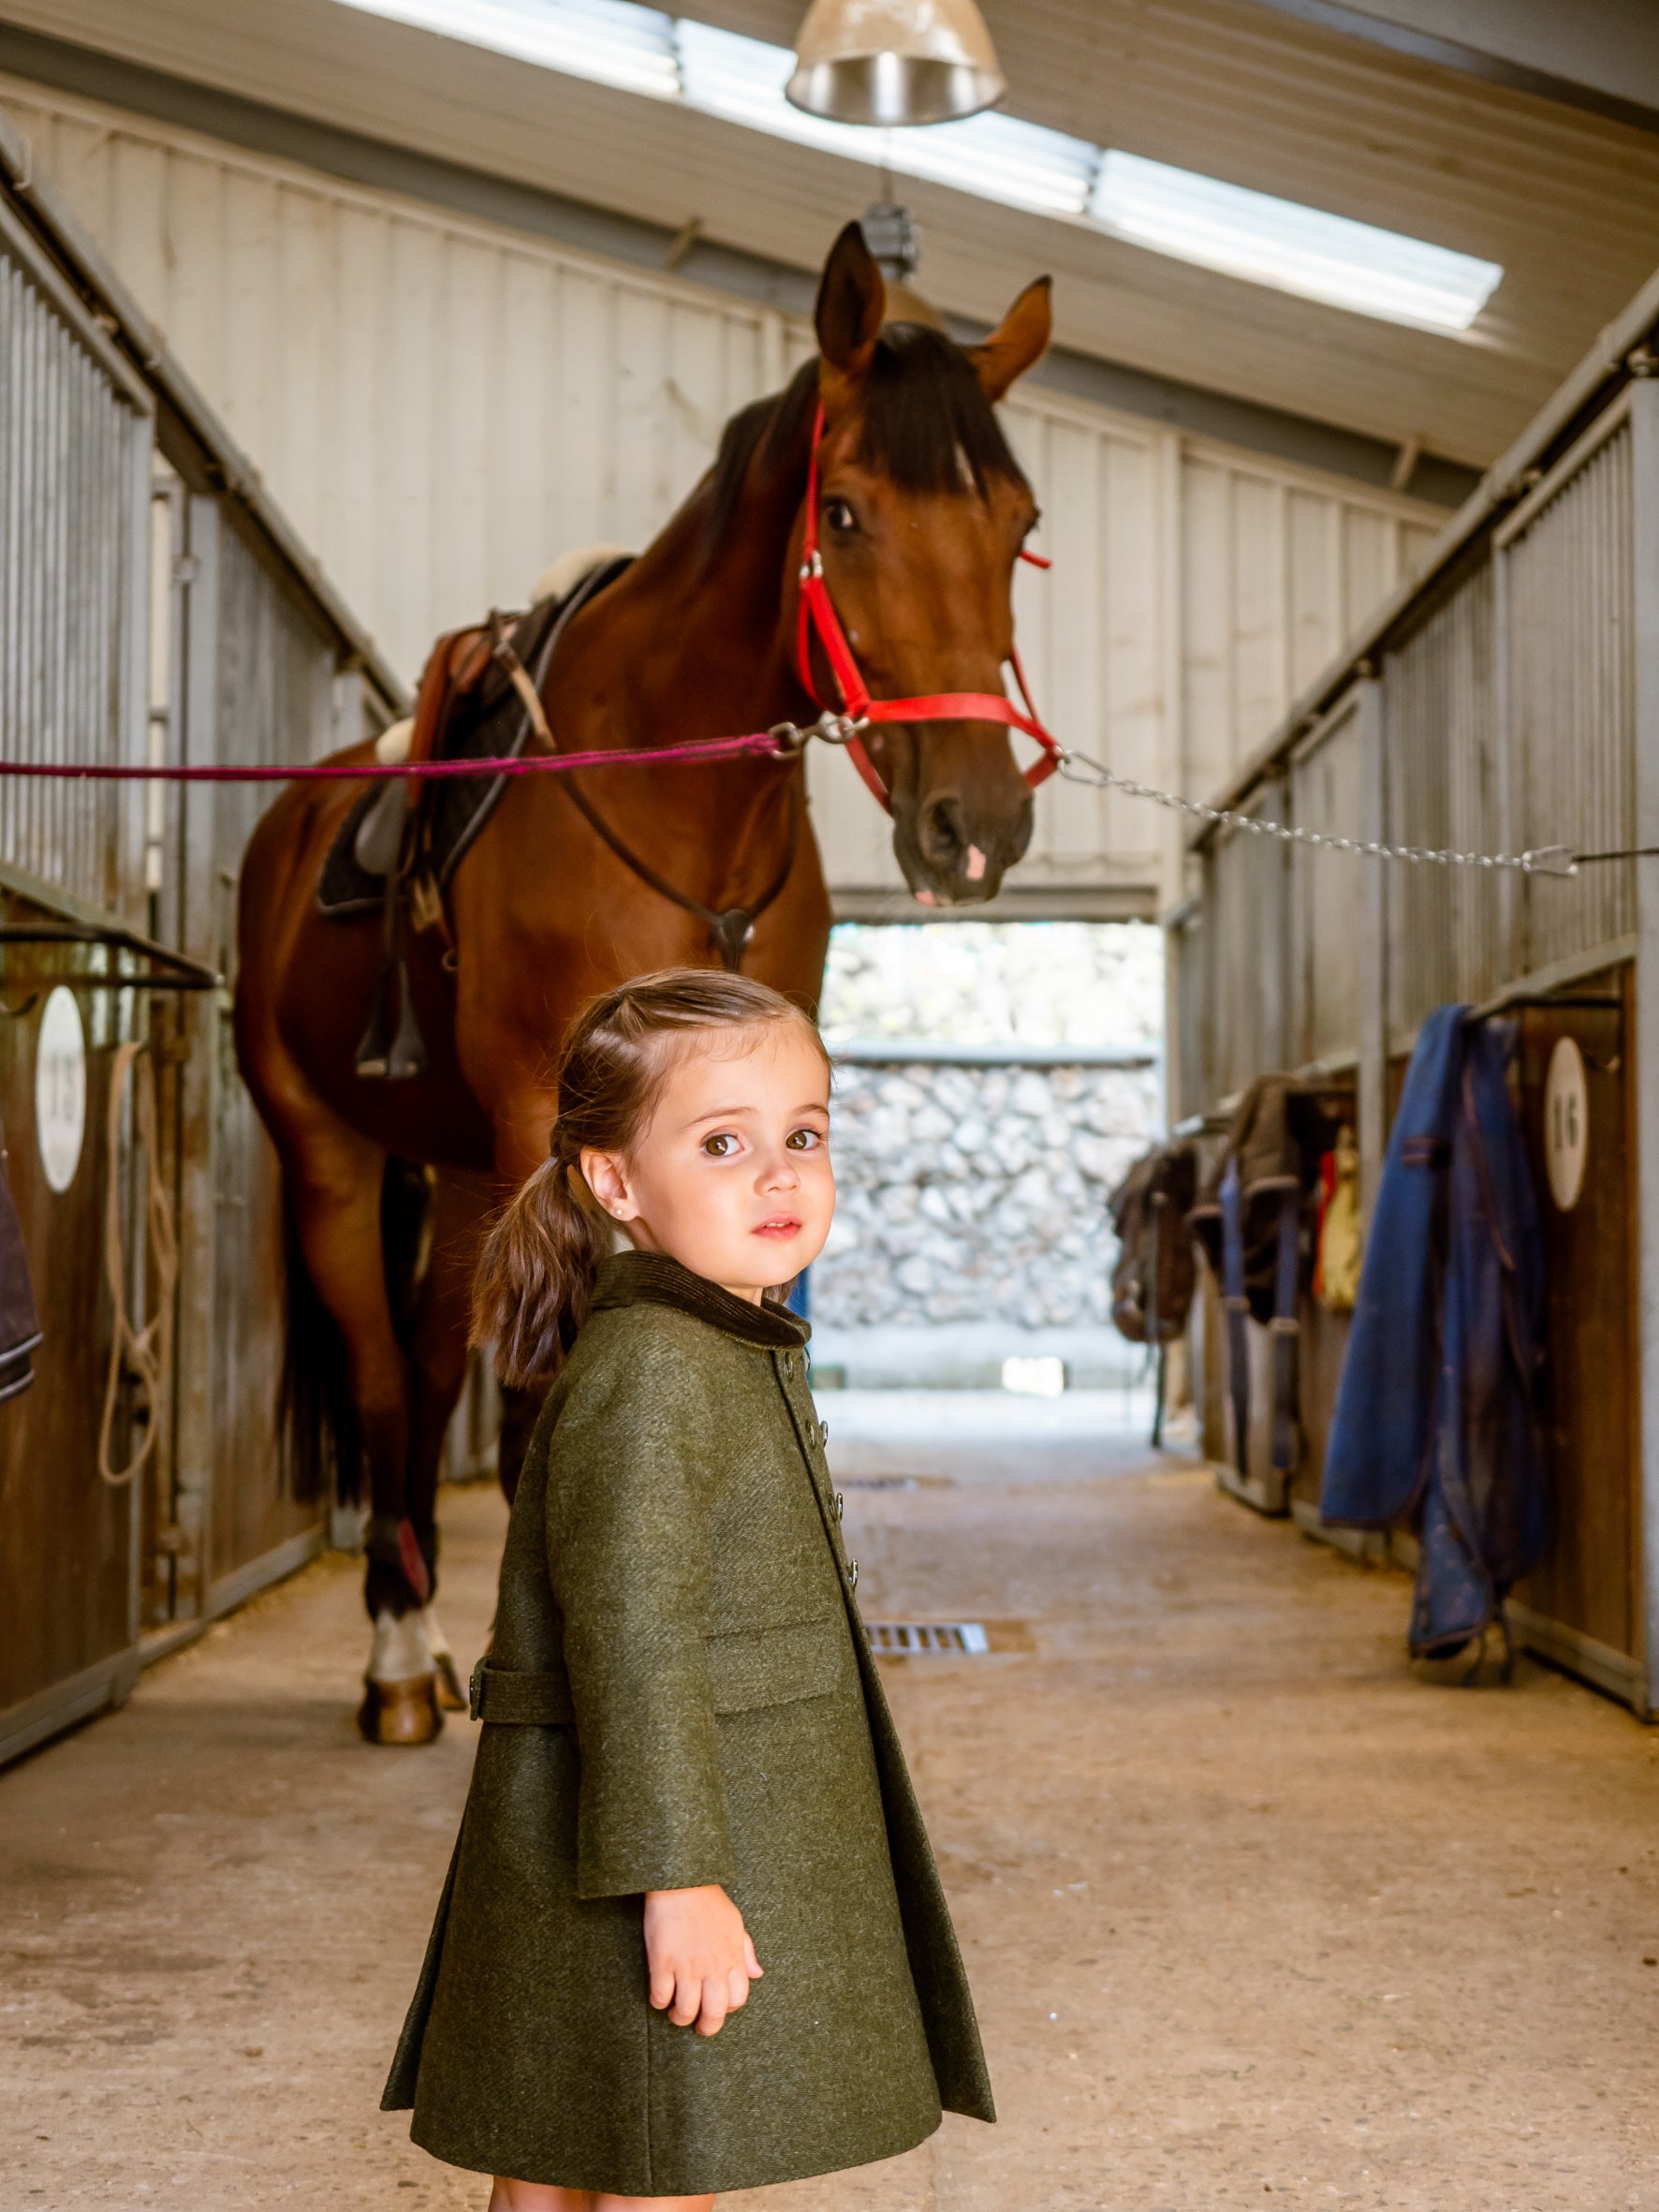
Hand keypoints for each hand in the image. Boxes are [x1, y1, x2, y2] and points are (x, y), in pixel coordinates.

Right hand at [644, 1884, 762, 2036]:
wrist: (680, 1880)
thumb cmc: (708, 1900)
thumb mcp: (735, 1922)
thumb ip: (746, 1951)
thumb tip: (757, 1974)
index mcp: (732, 1957)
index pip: (737, 1999)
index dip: (728, 2009)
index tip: (718, 2006)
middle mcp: (712, 1966)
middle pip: (713, 2013)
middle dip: (707, 2027)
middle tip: (699, 2026)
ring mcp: (686, 1966)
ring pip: (685, 2011)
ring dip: (680, 2017)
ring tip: (676, 2012)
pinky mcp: (662, 1962)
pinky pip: (660, 1997)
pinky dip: (659, 2002)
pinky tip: (660, 1996)